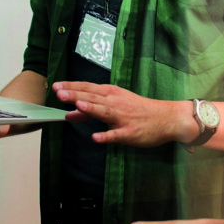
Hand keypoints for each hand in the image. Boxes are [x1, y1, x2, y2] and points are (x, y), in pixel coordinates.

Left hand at [52, 81, 193, 146]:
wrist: (167, 118)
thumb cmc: (138, 110)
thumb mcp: (114, 105)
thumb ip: (90, 110)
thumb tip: (69, 112)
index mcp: (111, 94)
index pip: (87, 88)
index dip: (72, 87)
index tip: (56, 85)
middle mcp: (115, 103)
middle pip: (93, 97)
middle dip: (75, 94)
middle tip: (59, 92)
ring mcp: (122, 118)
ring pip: (104, 112)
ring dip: (90, 108)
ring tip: (77, 105)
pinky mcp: (129, 132)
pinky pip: (116, 135)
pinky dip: (106, 136)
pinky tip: (95, 137)